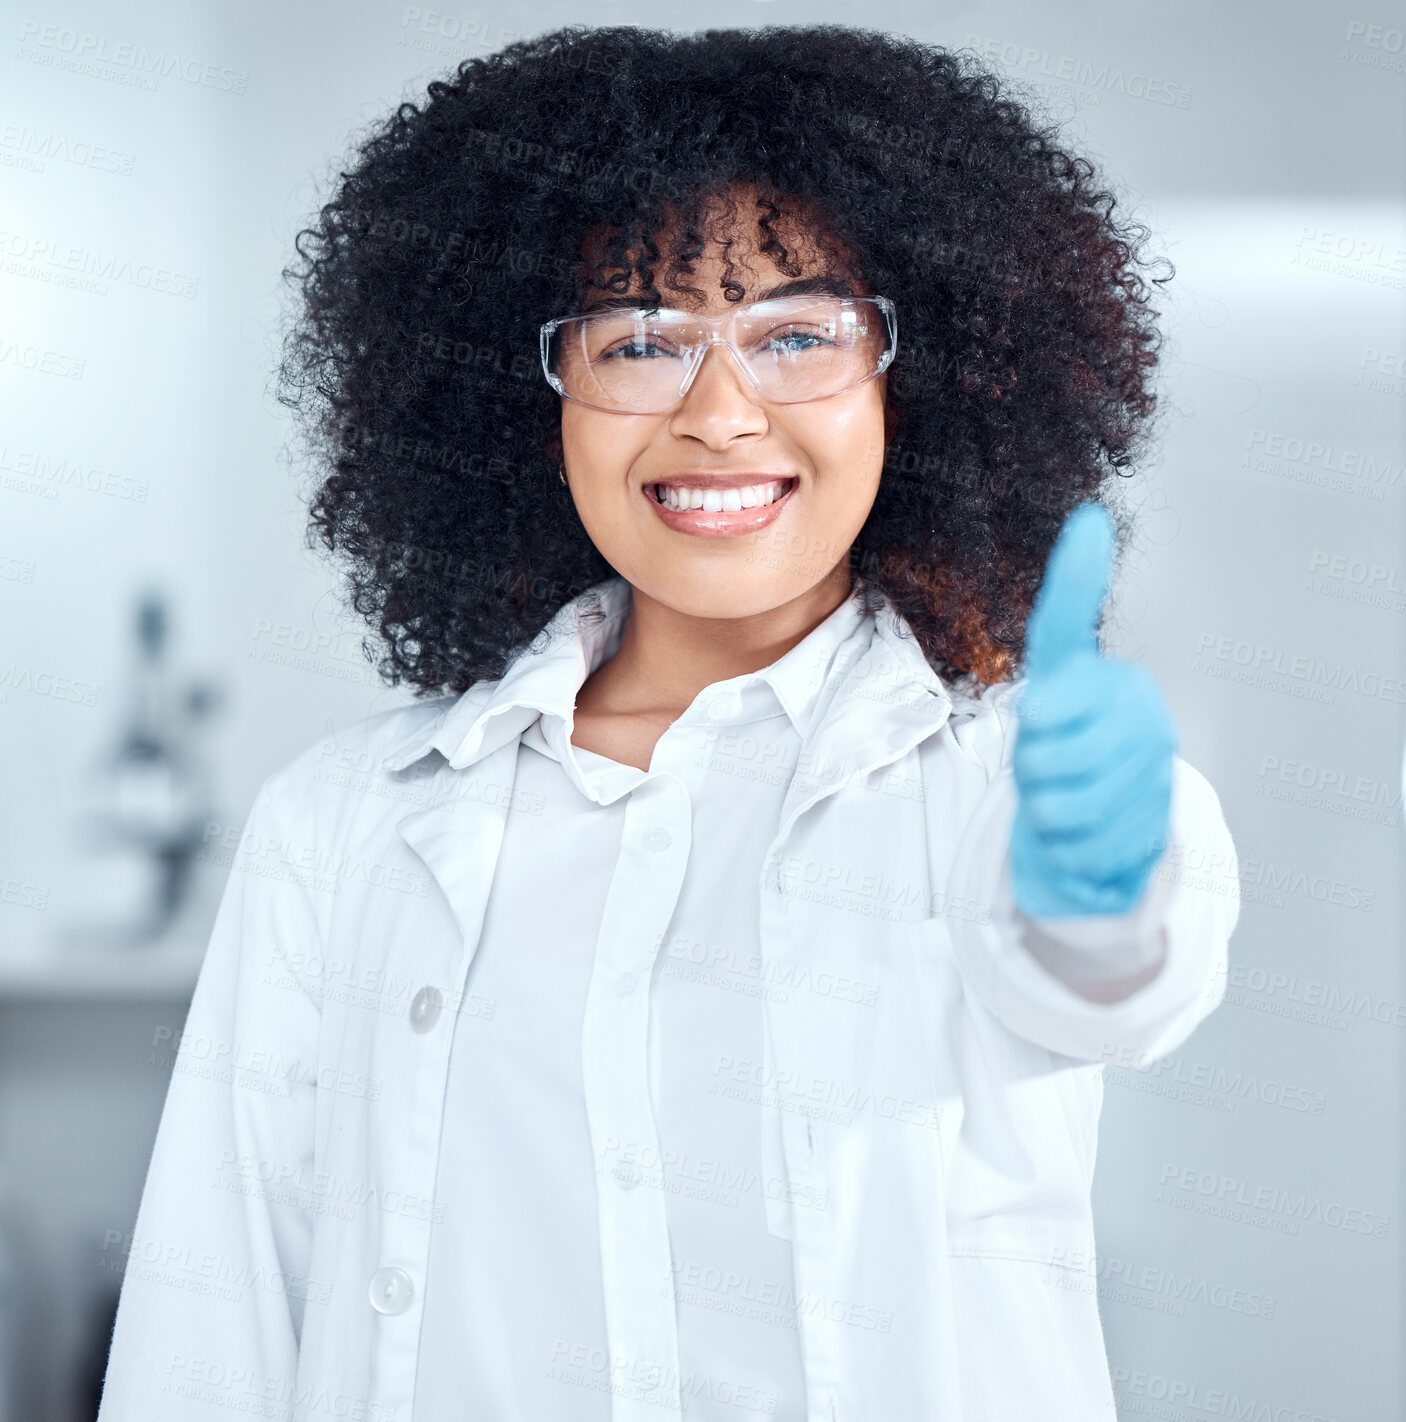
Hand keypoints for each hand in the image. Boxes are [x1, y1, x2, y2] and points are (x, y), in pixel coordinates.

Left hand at [1010, 503, 1176, 917]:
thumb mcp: (1045, 699)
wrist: (1108, 829)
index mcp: (1100, 677)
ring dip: (1046, 817)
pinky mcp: (1152, 828)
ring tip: (1064, 803)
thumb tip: (1092, 522)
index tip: (1083, 534)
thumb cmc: (1063, 750)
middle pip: (1040, 751)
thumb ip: (1058, 632)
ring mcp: (1149, 770)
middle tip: (1045, 773)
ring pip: (1057, 805)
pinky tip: (1088, 839)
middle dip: (1028, 773)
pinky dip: (1070, 856)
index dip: (1069, 605)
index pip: (1071, 631)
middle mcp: (1135, 714)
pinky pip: (1080, 850)